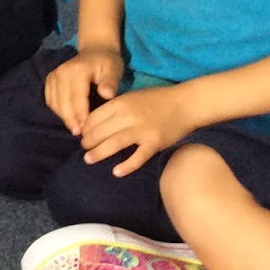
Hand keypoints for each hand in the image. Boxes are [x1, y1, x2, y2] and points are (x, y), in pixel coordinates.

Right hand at [44, 47, 123, 135]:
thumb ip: (110, 82)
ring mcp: (53, 76)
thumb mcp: (114, 69)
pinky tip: (68, 118)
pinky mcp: (49, 80)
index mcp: (76, 71)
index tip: (87, 129)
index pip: (76, 98)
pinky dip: (58, 111)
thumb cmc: (107, 62)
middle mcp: (60, 73)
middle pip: (63, 102)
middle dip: (71, 120)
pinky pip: (50, 100)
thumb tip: (107, 94)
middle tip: (80, 134)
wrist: (95, 49)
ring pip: (54, 103)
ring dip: (63, 117)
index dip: (81, 115)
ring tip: (75, 128)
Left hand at [78, 83, 196, 176]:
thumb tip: (91, 123)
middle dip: (88, 143)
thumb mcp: (132, 97)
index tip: (82, 136)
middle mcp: (129, 116)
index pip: (94, 118)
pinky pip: (138, 157)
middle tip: (84, 149)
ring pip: (114, 144)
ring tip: (89, 159)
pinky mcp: (155, 142)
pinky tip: (116, 172)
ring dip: (98, 153)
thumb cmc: (157, 100)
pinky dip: (126, 166)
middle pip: (100, 132)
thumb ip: (114, 108)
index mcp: (121, 103)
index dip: (84, 129)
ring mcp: (143, 130)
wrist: (187, 103)